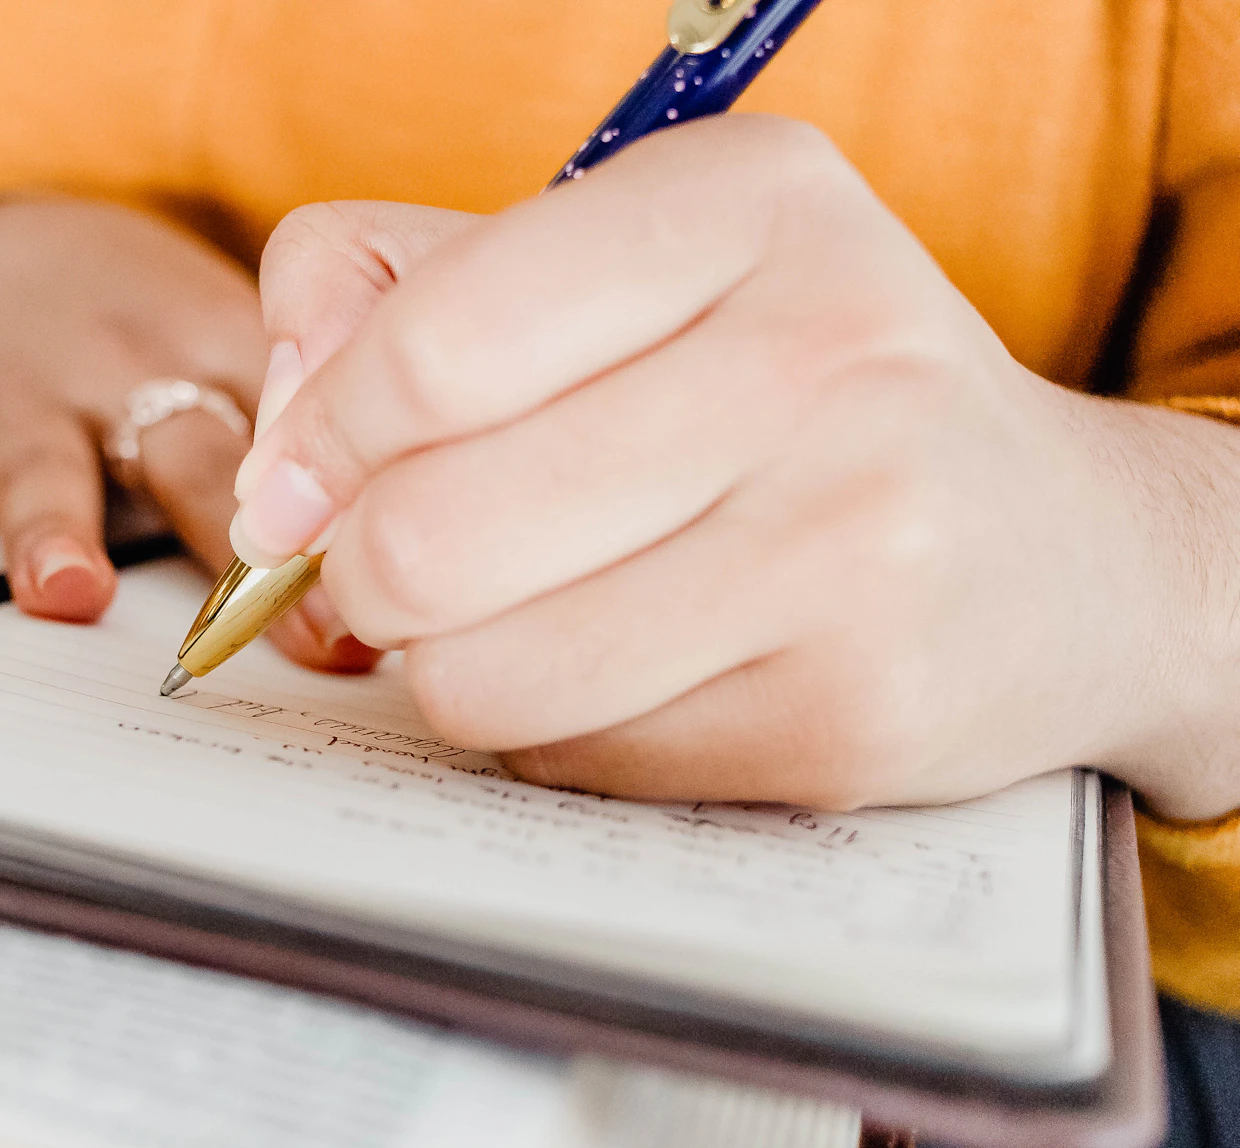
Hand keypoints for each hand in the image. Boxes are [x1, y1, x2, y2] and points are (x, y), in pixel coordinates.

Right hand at [0, 196, 376, 672]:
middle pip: (187, 458)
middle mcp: (131, 380)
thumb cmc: (168, 334)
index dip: (334, 520)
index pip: (290, 441)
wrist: (36, 245)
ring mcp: (29, 403)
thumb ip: (308, 460)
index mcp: (225, 363)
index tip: (375, 606)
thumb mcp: (254, 359)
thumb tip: (400, 588)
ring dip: (53, 529)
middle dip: (232, 541)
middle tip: (277, 619)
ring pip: (43, 468)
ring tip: (64, 593)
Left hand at [236, 117, 1239, 816]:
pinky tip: (624, 670)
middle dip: (358, 579)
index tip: (292, 495)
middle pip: (428, 533)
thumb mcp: (623, 270)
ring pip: (481, 674)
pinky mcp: (850, 714)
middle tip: (383, 575)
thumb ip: (404, 292)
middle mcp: (825, 352)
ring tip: (506, 618)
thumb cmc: (790, 395)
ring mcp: (853, 543)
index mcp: (747, 201)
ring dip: (445, 666)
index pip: (429, 344)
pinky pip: (572, 760)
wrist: (1055, 555)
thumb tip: (277, 452)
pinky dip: (552, 730)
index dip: (311, 445)